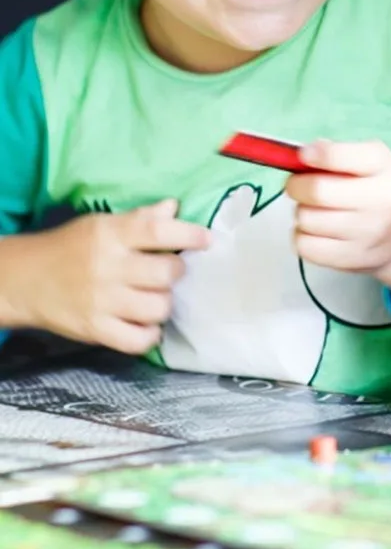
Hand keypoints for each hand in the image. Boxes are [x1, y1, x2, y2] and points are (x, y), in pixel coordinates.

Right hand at [0, 199, 208, 353]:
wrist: (24, 280)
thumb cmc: (72, 247)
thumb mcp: (102, 224)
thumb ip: (140, 218)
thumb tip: (175, 207)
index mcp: (112, 235)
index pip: (159, 231)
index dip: (189, 235)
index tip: (207, 240)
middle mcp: (109, 267)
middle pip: (166, 273)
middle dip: (177, 272)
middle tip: (170, 271)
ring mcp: (102, 302)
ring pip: (158, 308)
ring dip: (165, 303)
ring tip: (156, 297)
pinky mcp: (95, 330)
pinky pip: (138, 341)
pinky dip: (150, 335)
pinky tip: (146, 324)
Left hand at [286, 139, 390, 275]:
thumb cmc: (377, 188)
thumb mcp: (369, 160)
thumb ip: (336, 152)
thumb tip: (302, 155)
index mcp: (381, 164)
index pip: (339, 156)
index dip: (314, 155)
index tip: (304, 155)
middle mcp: (380, 198)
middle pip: (317, 191)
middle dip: (296, 185)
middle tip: (296, 185)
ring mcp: (367, 232)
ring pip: (307, 219)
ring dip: (302, 212)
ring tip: (314, 209)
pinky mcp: (351, 258)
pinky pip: (305, 246)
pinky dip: (301, 236)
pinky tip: (314, 230)